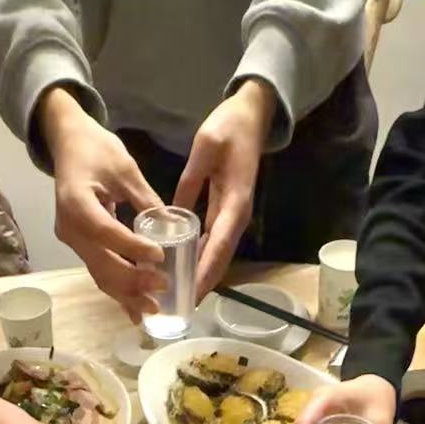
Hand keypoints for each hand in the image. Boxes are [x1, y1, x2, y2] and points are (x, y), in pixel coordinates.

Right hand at [39, 88, 165, 317]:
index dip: (133, 248)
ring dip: (125, 295)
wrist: (67, 143)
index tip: (159, 257)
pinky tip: (134, 310)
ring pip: (99, 274)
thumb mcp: (125, 168)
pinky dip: (118, 289)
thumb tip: (173, 227)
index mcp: (77, 203)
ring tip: (151, 310)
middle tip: (162, 290)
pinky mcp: (78, 245)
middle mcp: (69, 228)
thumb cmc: (96, 149)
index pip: (107, 233)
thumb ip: (147, 199)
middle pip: (101, 263)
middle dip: (132, 282)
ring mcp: (71, 240)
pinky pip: (98, 270)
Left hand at [176, 80, 276, 299]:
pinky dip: (202, 260)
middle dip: (203, 284)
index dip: (205, 272)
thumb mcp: (204, 148)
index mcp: (235, 202)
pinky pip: (215, 243)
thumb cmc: (229, 127)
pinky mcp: (228, 213)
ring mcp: (234, 216)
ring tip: (181, 298)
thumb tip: (172, 213)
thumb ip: (190, 181)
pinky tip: (185, 271)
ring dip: (202, 277)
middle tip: (181, 308)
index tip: (191, 294)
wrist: (252, 116)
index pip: (219, 245)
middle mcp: (238, 216)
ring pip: (218, 255)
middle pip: (220, 259)